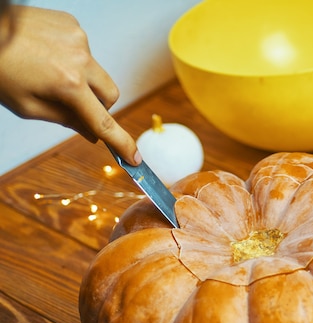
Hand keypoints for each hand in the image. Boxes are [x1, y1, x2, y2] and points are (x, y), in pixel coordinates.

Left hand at [0, 6, 139, 164]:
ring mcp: (78, 39)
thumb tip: (92, 133)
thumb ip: (65, 120)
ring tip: (50, 72)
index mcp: (68, 85)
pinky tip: (48, 54)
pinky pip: (83, 50)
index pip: (103, 121)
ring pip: (97, 73)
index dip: (121, 142)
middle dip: (99, 106)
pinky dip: (71, 58)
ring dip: (82, 80)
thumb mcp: (27, 106)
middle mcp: (80, 60)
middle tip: (76, 106)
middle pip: (111, 95)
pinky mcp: (72, 25)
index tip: (134, 157)